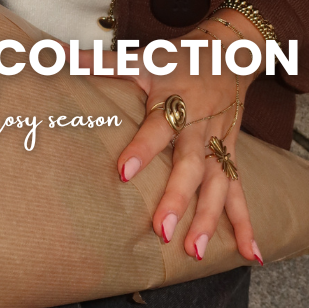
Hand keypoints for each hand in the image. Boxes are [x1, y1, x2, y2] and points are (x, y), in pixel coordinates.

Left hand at [83, 13, 264, 263]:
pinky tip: (250, 255)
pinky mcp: (231, 156)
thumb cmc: (178, 59)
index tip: (123, 172)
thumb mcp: (142, 56)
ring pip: (218, 184)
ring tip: (194, 252)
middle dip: (177, 198)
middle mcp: (200, 127)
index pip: (158, 126)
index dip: (142, 147)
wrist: (230, 52)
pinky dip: (246, 224)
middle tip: (160, 230)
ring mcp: (219, 145)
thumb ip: (101, 62)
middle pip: (191, 165)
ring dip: (208, 219)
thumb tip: (57, 54)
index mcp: (177, 102)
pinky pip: (240, 192)